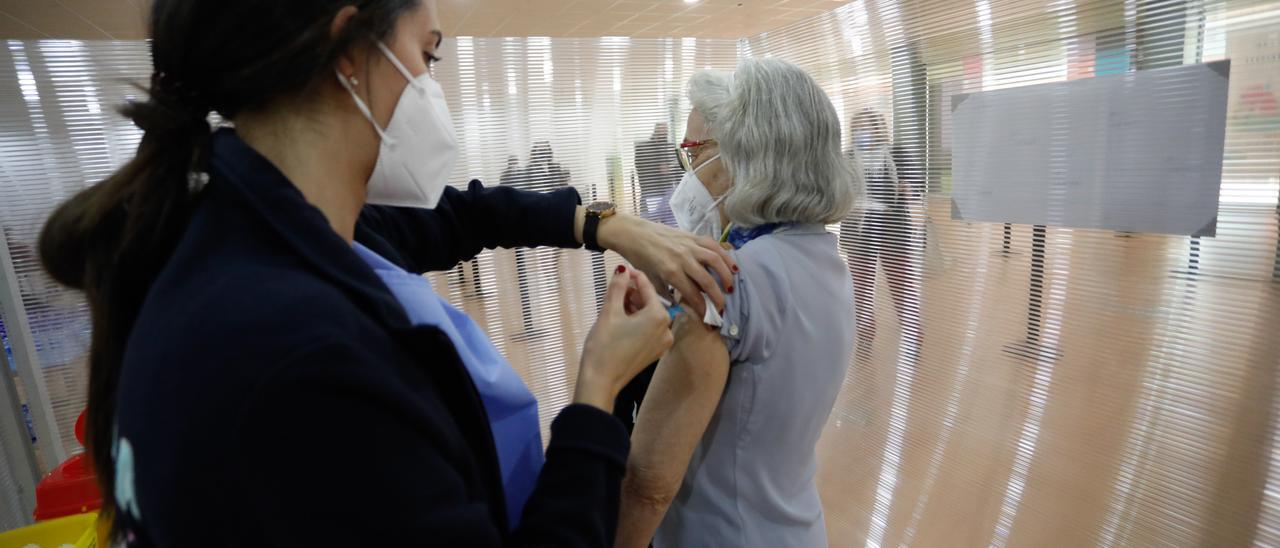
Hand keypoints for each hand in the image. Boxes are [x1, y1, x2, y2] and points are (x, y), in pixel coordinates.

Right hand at [575, 265, 673, 410]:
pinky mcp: (654, 352)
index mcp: (659, 316)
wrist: (601, 380)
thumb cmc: (605, 346)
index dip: (633, 276)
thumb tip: (622, 270)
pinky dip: (637, 321)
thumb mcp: (610, 311)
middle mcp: (666, 329)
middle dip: (632, 293)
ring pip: (649, 315)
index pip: (647, 287)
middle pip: (650, 301)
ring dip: (633, 307)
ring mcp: (662, 343)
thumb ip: (617, 287)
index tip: (622, 269)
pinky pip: (649, 329)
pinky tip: (620, 319)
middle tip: (614, 288)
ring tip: (614, 304)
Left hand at [597, 214, 737, 317]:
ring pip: (715, 261)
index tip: (709, 321)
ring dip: (726, 276)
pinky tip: (733, 266)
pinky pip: (713, 245)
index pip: (693, 295)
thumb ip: (666, 294)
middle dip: (717, 298)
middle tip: (722, 309)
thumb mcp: (650, 280)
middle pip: (707, 281)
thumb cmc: (639, 258)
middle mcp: (683, 258)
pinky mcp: (692, 236)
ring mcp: (689, 245)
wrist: (633, 233)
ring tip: (731, 288)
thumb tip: (680, 306)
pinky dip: (725, 255)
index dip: (703, 309)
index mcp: (670, 272)